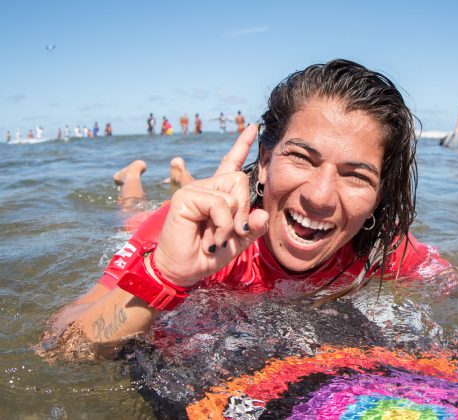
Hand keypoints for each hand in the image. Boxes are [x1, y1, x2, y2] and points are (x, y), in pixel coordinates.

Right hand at [153, 124, 268, 286]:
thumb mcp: (237, 241)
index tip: (253, 126)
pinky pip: (220, 204)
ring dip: (231, 223)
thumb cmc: (207, 254)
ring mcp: (195, 189)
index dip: (243, 145)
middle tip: (233, 232)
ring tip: (217, 238)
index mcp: (219, 194)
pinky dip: (222, 224)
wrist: (183, 270)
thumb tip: (262, 214)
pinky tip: (211, 238)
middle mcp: (207, 187)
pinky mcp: (186, 196)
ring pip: (233, 192)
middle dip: (244, 210)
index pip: (232, 163)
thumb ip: (252, 227)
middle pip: (241, 179)